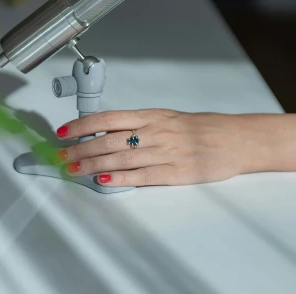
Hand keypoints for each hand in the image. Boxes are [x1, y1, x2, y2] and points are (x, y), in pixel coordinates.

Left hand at [55, 109, 250, 186]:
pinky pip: (141, 176)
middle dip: (80, 148)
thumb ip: (139, 126)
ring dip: (92, 164)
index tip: (63, 131)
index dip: (82, 124)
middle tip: (60, 156)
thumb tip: (106, 132)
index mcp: (151, 116)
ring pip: (120, 157)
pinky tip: (103, 179)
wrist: (235, 139)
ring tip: (73, 169)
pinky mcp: (175, 173)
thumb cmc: (201, 129)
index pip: (108, 118)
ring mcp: (164, 152)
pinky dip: (119, 177)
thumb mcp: (167, 118)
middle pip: (108, 140)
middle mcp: (154, 132)